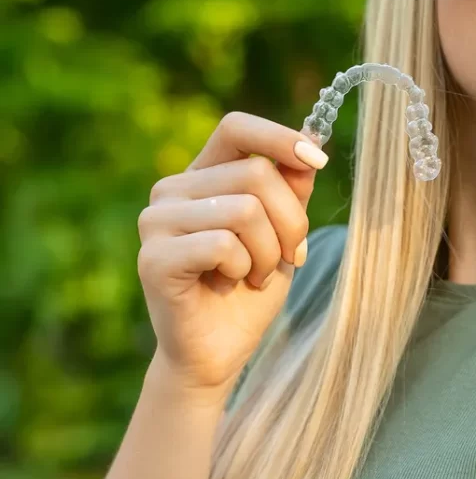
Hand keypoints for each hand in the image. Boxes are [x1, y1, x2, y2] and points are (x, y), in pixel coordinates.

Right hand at [135, 112, 327, 395]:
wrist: (219, 350)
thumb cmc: (251, 286)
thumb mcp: (283, 230)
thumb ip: (291, 188)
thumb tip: (312, 143)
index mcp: (202, 175)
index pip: (236, 127)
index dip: (281, 138)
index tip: (318, 161)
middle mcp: (171, 190)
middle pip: (256, 173)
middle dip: (291, 221)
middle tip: (289, 256)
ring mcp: (156, 222)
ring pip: (245, 209)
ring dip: (269, 251)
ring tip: (255, 275)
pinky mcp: (153, 258)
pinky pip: (223, 244)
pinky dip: (244, 269)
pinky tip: (230, 285)